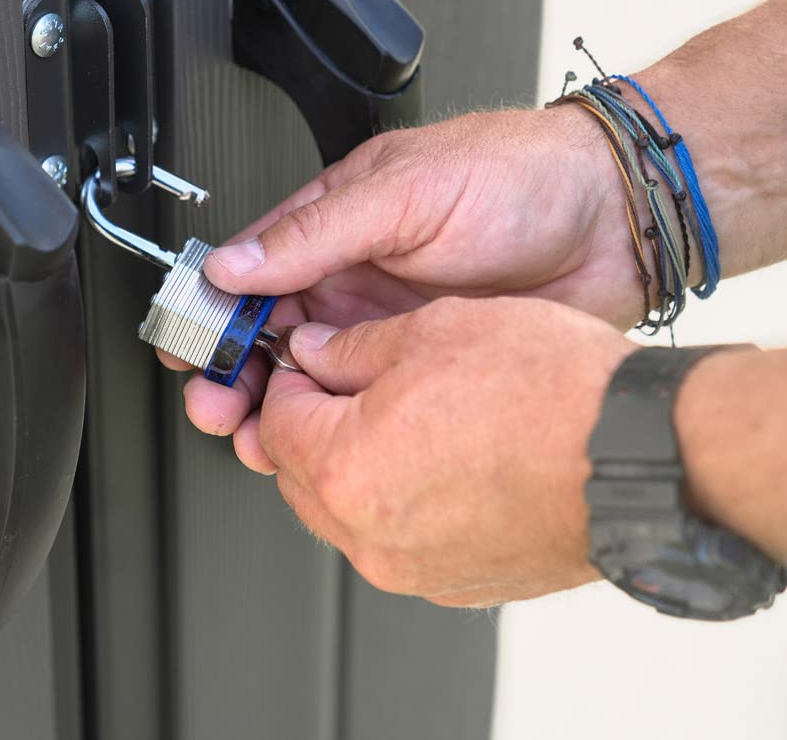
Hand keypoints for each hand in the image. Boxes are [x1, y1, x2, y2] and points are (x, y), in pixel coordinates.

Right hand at [165, 105, 641, 442]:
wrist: (615, 220)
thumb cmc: (519, 177)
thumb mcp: (406, 192)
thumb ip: (314, 232)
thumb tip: (234, 264)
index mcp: (335, 223)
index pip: (250, 270)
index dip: (211, 309)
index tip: (187, 345)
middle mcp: (352, 275)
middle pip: (267, 332)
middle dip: (232, 371)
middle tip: (217, 404)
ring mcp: (386, 324)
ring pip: (307, 374)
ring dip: (274, 406)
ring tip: (254, 435)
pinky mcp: (423, 363)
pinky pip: (361, 398)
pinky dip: (332, 422)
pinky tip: (316, 440)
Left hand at [248, 296, 633, 605]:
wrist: (642, 453)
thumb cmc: (551, 393)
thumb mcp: (433, 332)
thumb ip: (351, 348)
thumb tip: (315, 354)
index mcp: (347, 468)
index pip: (273, 422)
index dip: (287, 380)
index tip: (307, 362)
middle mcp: (371, 535)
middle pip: (299, 474)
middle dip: (312, 425)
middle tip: (347, 385)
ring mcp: (413, 569)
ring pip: (345, 512)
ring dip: (352, 464)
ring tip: (400, 417)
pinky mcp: (454, 583)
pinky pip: (395, 540)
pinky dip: (397, 500)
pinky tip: (438, 458)